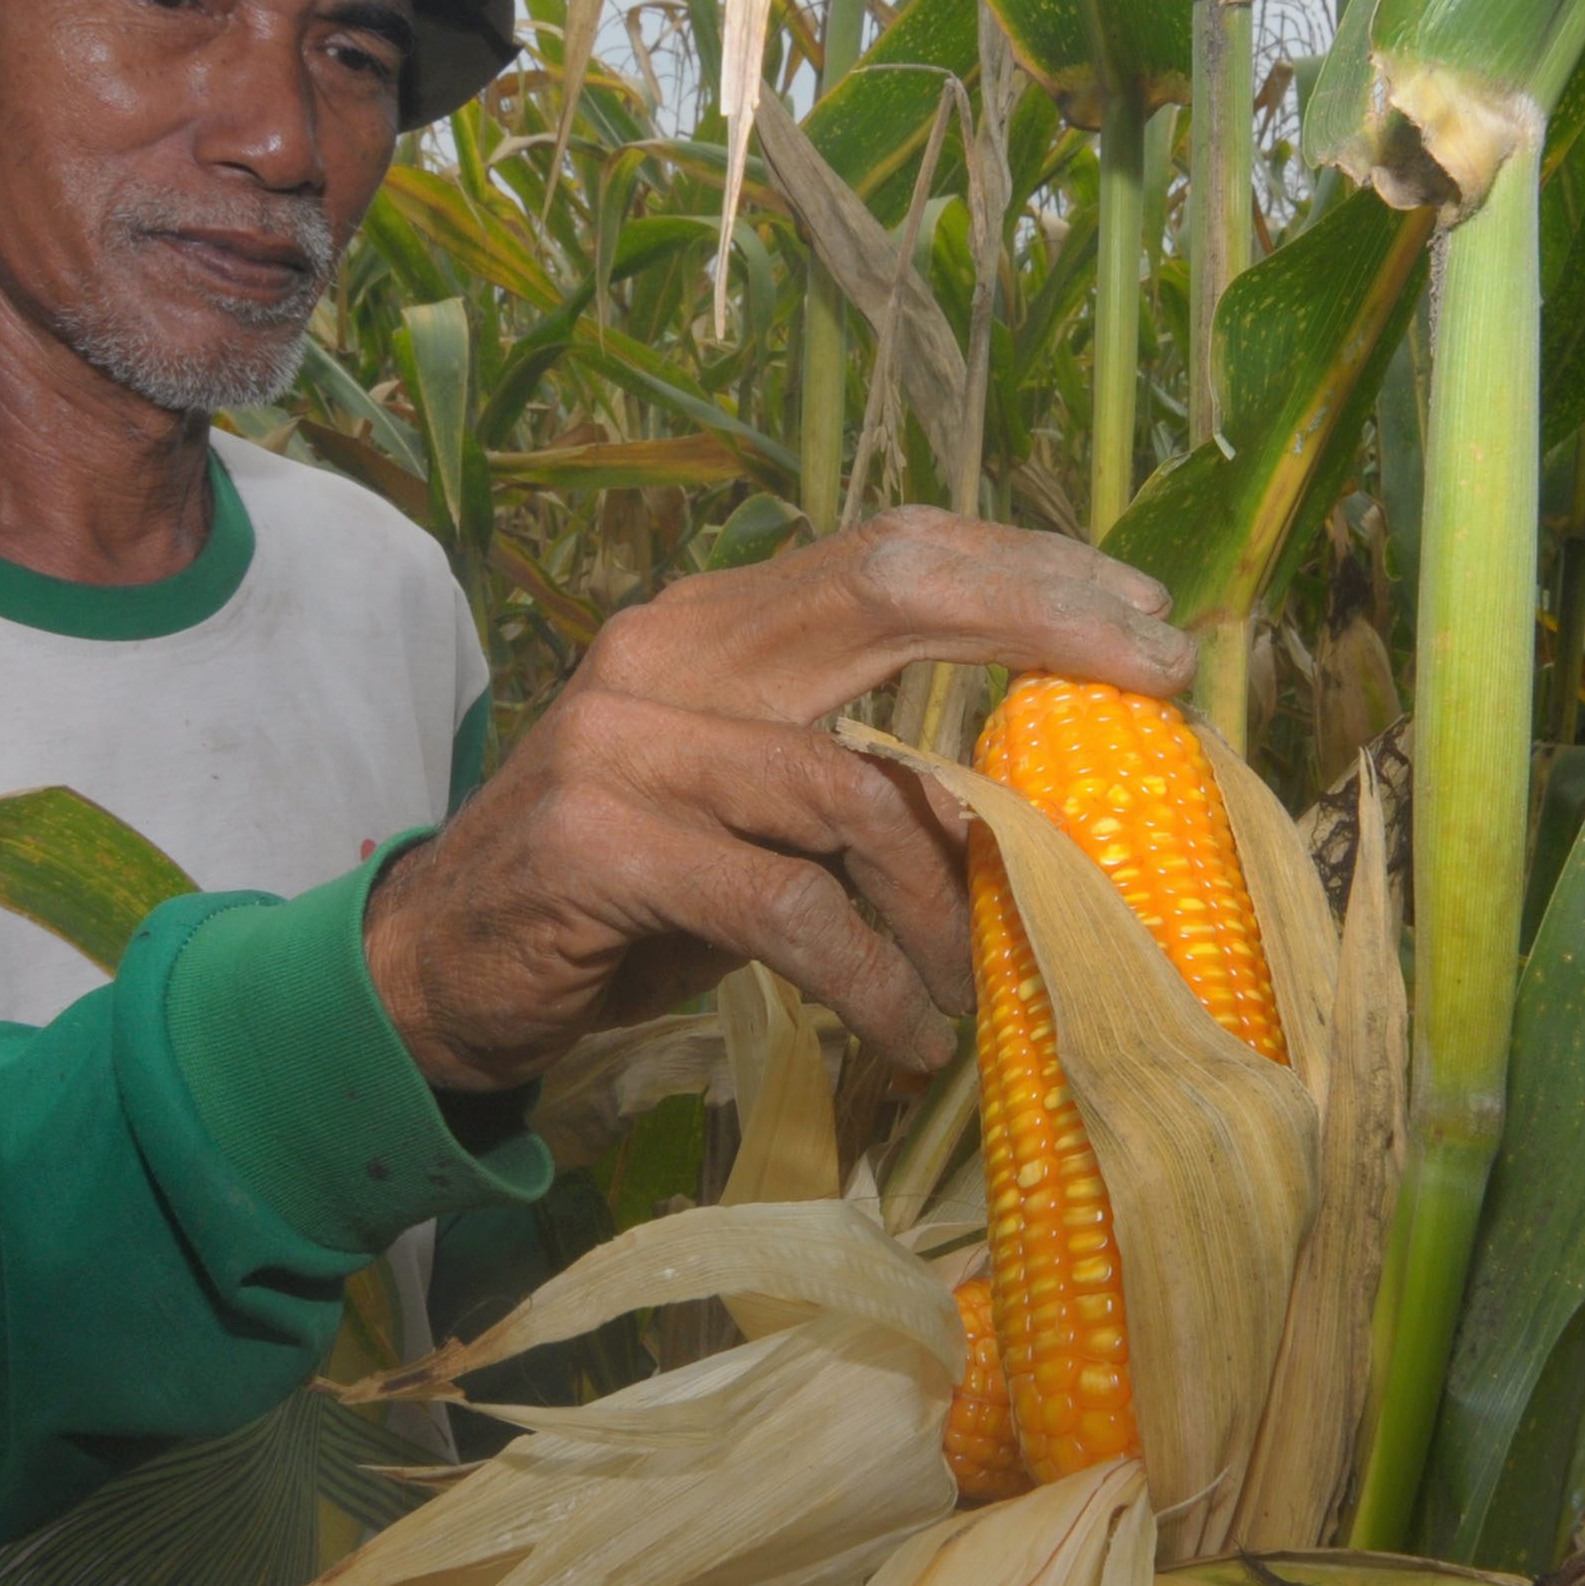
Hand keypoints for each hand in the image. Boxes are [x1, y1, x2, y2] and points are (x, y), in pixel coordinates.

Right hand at [361, 507, 1196, 1090]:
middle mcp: (669, 649)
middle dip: (1042, 624)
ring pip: (853, 793)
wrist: (429, 973)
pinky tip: (910, 1032)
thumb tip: (1017, 798)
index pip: (890, 553)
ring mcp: (626, 737)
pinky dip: (868, 977)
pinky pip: (785, 907)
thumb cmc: (616, 899)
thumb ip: (855, 775)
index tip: (1146, 611)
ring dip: (947, 899)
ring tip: (985, 981)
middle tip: (1155, 682)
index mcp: (714, 623)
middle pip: (889, 595)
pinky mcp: (599, 840)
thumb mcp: (746, 811)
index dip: (1027, 568)